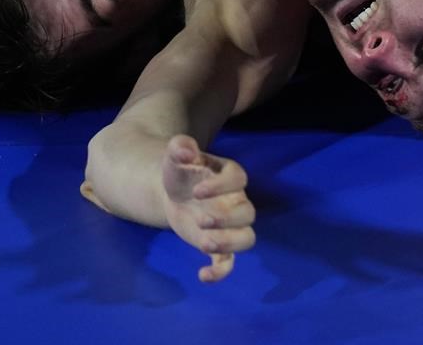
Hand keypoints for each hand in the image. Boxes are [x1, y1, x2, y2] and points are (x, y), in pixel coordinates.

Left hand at [160, 135, 255, 281]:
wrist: (174, 194)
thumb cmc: (181, 172)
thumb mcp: (175, 156)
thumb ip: (180, 147)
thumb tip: (185, 149)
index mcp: (229, 177)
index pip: (238, 179)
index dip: (221, 185)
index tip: (197, 191)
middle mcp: (236, 202)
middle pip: (248, 213)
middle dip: (227, 219)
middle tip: (201, 220)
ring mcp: (230, 226)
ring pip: (247, 238)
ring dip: (229, 243)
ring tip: (204, 244)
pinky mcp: (220, 246)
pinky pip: (230, 262)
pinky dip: (221, 272)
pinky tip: (202, 275)